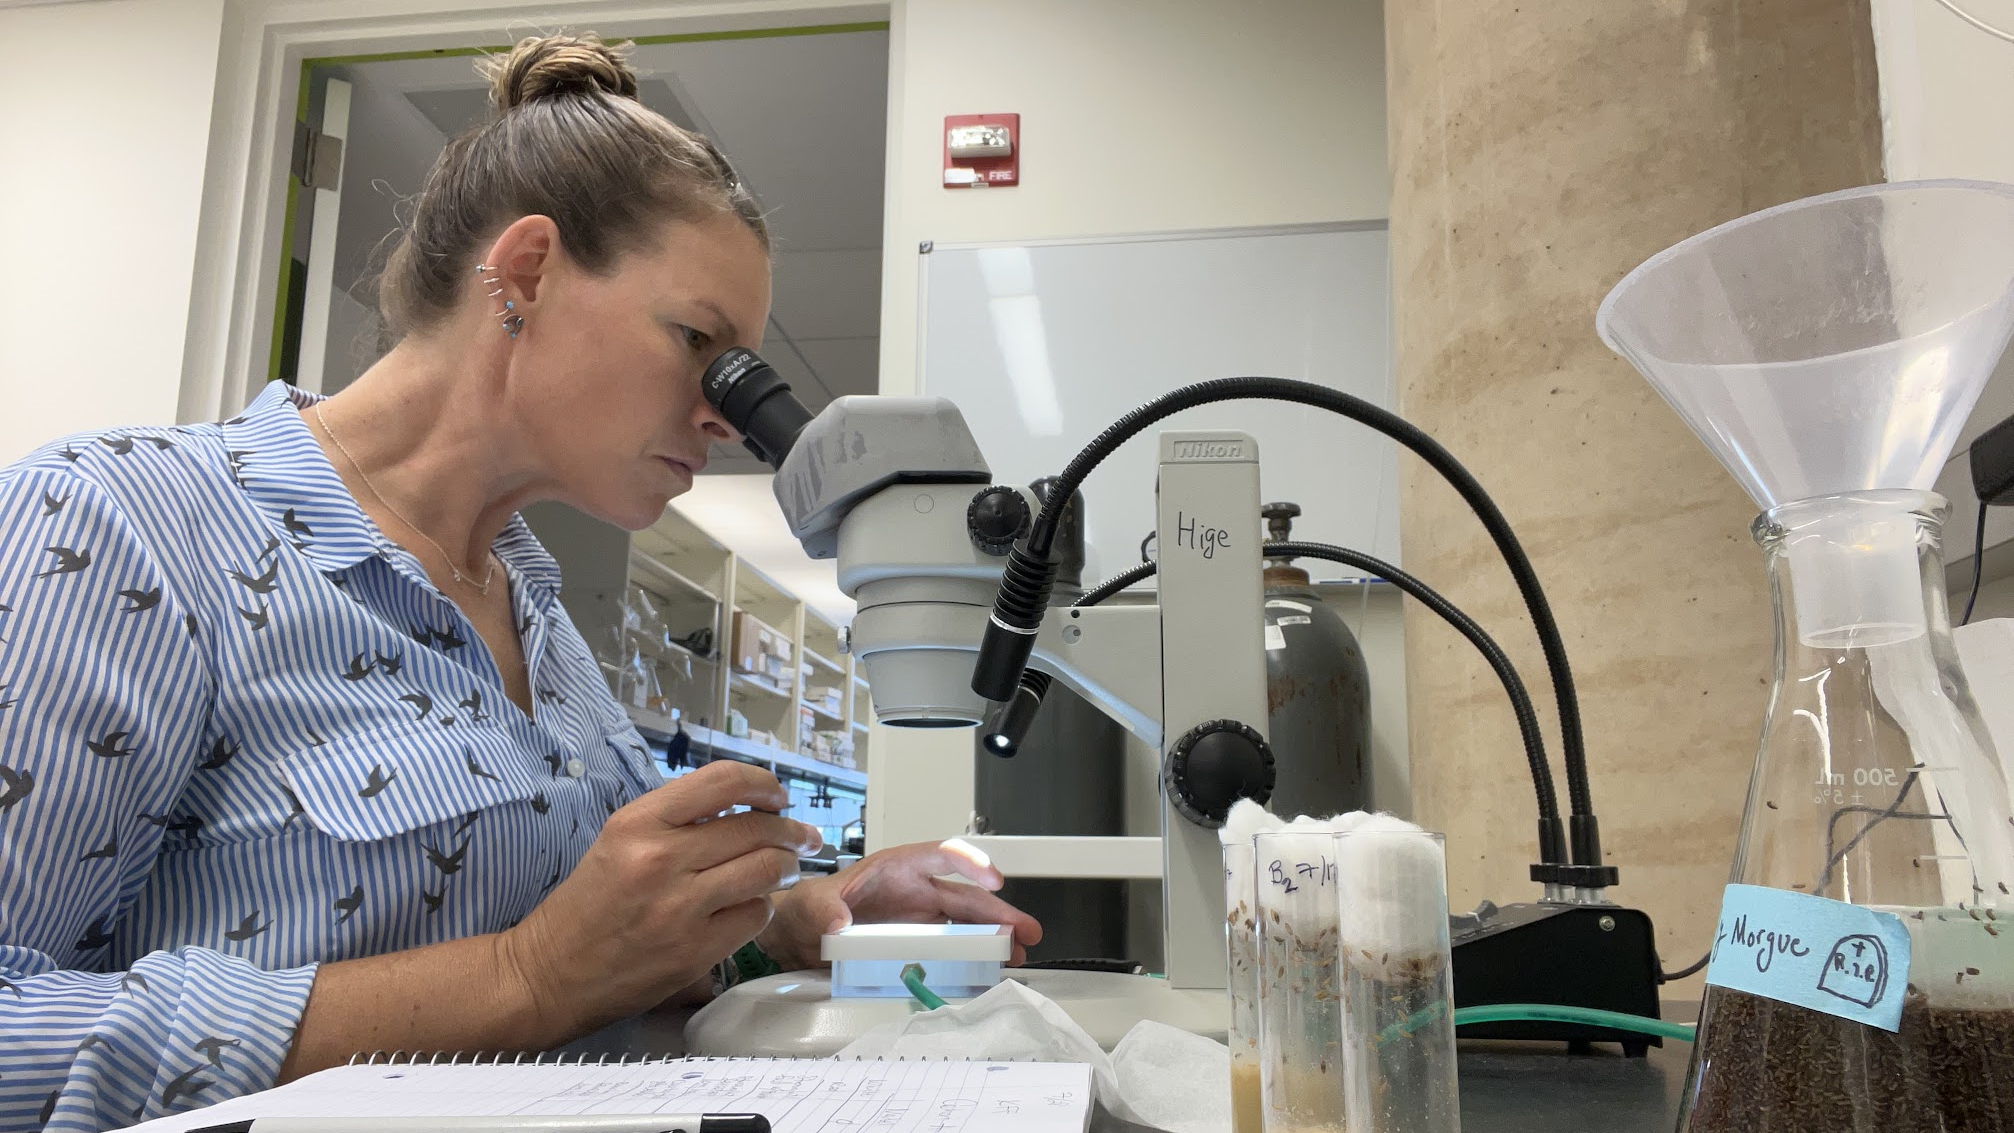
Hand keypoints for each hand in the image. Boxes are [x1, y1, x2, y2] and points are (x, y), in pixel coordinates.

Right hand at [498, 761, 822, 1035]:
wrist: (551, 974)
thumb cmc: (588, 904)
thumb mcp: (620, 840)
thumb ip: (678, 820)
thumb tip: (746, 805)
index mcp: (639, 822)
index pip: (723, 782)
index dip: (764, 783)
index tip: (778, 796)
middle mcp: (661, 859)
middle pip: (756, 829)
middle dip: (790, 831)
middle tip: (803, 837)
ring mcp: (681, 908)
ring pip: (766, 871)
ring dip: (786, 867)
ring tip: (785, 868)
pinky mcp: (695, 951)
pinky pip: (755, 916)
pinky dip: (762, 908)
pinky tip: (751, 906)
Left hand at [760, 839, 1043, 970]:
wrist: (800, 937)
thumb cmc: (809, 908)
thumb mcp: (810, 904)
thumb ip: (823, 910)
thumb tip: (839, 923)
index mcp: (897, 868)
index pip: (940, 855)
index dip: (969, 862)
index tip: (992, 877)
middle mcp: (916, 891)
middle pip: (966, 896)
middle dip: (999, 912)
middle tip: (1026, 930)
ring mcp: (920, 919)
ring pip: (968, 924)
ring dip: (995, 937)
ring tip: (1019, 955)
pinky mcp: (918, 945)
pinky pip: (954, 949)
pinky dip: (974, 959)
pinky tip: (991, 971)